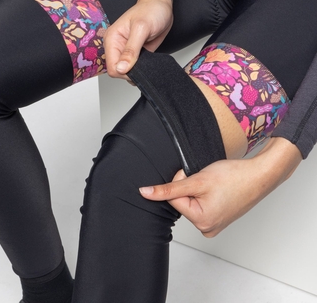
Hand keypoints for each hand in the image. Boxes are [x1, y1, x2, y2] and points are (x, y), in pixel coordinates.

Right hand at [104, 0, 173, 79]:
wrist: (161, 5)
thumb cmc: (151, 10)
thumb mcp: (141, 28)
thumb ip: (131, 50)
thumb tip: (121, 68)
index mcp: (112, 40)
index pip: (112, 67)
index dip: (124, 72)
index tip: (137, 66)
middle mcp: (117, 47)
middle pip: (118, 71)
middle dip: (131, 72)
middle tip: (144, 61)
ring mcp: (126, 51)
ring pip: (127, 72)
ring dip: (137, 71)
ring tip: (147, 59)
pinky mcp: (136, 54)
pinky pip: (136, 68)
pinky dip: (142, 69)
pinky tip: (149, 61)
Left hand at [139, 137, 301, 236]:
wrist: (259, 175)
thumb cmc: (234, 177)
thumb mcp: (196, 180)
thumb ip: (168, 188)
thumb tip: (144, 193)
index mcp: (201, 222)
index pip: (173, 198)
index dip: (181, 181)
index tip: (196, 175)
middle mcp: (207, 229)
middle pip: (182, 201)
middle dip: (189, 186)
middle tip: (207, 180)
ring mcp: (214, 225)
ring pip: (191, 201)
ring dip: (197, 189)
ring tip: (214, 185)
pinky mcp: (219, 219)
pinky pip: (202, 204)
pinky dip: (205, 194)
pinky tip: (217, 190)